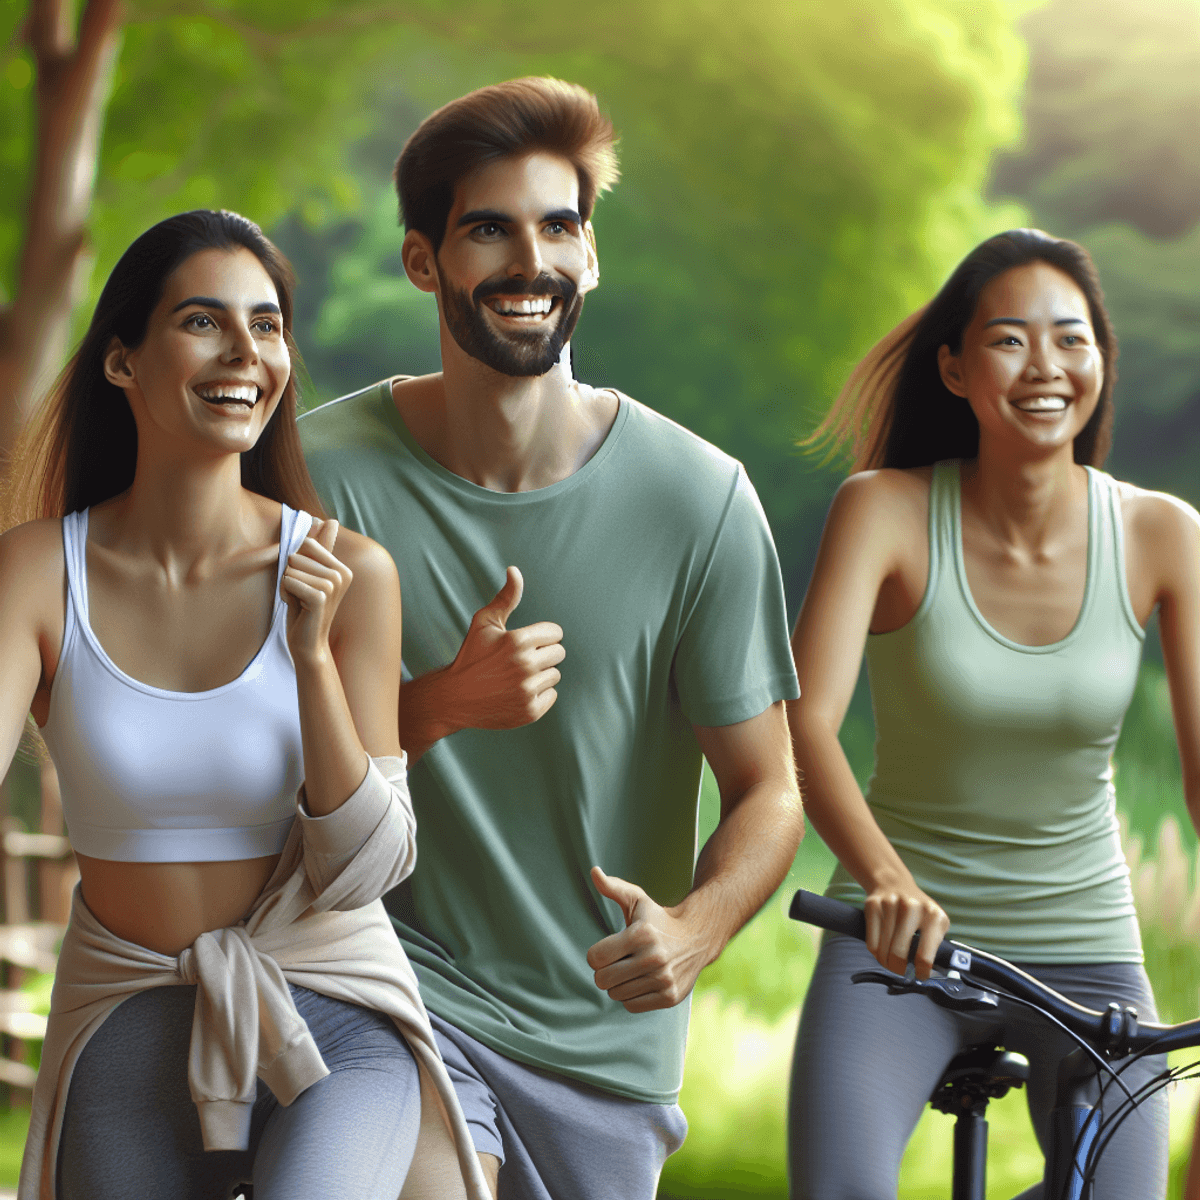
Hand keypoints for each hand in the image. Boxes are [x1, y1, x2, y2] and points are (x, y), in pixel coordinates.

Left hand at [281, 518, 352, 663]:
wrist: (308, 644)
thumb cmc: (305, 610)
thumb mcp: (310, 575)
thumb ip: (319, 548)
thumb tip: (329, 520)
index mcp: (341, 568)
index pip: (306, 543)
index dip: (295, 563)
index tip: (303, 584)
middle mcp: (342, 574)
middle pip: (297, 555)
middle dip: (289, 575)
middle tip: (300, 596)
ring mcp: (333, 585)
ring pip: (291, 568)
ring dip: (287, 586)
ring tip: (298, 602)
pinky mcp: (321, 596)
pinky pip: (290, 581)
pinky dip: (286, 593)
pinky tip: (297, 607)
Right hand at [444, 566, 564, 728]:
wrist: (453, 698)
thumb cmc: (471, 655)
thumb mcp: (484, 622)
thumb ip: (506, 597)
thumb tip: (515, 570)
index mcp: (518, 641)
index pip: (556, 633)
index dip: (542, 636)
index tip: (526, 642)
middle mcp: (525, 666)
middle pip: (559, 653)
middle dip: (543, 654)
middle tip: (520, 660)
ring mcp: (528, 690)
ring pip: (555, 675)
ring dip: (541, 674)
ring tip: (516, 676)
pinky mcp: (530, 711)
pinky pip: (552, 695)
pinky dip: (539, 694)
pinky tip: (518, 692)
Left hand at [585, 866, 713, 1012]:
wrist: (697, 937)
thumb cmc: (659, 919)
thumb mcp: (637, 900)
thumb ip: (613, 887)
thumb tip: (594, 872)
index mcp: (640, 934)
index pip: (595, 958)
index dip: (596, 955)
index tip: (608, 949)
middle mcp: (653, 957)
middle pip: (602, 980)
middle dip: (605, 971)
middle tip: (618, 962)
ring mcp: (663, 979)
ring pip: (616, 994)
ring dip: (619, 984)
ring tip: (633, 970)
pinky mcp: (670, 997)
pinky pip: (632, 1006)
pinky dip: (631, 996)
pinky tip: (642, 981)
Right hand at [863, 877, 948, 979]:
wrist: (894, 883)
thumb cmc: (919, 911)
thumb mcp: (936, 923)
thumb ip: (938, 947)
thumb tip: (934, 975)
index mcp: (934, 916)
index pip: (925, 956)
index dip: (921, 972)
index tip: (919, 976)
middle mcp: (912, 908)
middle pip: (899, 955)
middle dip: (899, 969)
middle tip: (902, 972)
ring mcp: (890, 905)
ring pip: (883, 950)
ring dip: (886, 962)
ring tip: (891, 962)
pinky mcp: (873, 906)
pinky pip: (871, 942)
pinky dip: (876, 952)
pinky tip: (882, 951)